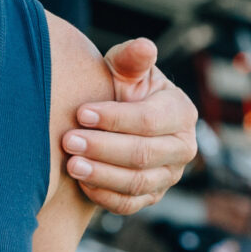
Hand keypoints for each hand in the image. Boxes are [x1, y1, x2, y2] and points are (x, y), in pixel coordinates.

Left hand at [64, 39, 195, 213]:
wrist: (112, 121)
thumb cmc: (119, 89)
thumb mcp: (124, 69)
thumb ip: (132, 59)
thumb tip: (145, 46)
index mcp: (181, 112)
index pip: (149, 120)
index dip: (114, 118)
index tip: (81, 112)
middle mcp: (182, 147)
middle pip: (143, 154)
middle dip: (103, 148)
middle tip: (68, 141)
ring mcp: (168, 176)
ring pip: (136, 183)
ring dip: (101, 174)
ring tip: (70, 164)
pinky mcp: (151, 197)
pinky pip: (129, 204)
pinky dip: (104, 195)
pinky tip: (80, 182)